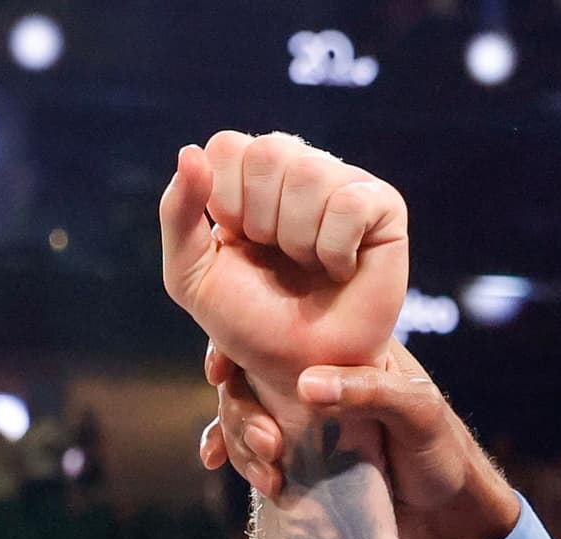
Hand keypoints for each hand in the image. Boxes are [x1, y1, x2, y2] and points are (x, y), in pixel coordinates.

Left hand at [157, 132, 409, 414]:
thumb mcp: (192, 276)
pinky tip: (341, 269)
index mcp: (250, 177)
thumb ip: (177, 215)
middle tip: (279, 260)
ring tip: (310, 268)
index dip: (226, 203)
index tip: (240, 244)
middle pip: (267, 152)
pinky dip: (334, 248)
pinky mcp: (383, 205)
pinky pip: (349, 202)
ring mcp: (343, 183)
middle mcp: (299, 169)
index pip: (226, 146)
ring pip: (308, 174)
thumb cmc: (251, 323)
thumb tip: (188, 152)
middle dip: (262, 223)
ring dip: (298, 241)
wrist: (301, 369)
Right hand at [200, 339, 523, 538]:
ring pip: (245, 416)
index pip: (279, 331)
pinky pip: (254, 449)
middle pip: (249, 377)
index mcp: (344, 352)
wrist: (450, 519)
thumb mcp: (418, 413)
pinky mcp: (301, 460)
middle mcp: (317, 380)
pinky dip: (232, 453)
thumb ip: (369, 392)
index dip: (238, 343)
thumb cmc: (444, 454)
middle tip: (268, 446)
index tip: (218, 370)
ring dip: (240, 442)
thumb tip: (305, 385)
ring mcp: (305, 422)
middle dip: (241, 412)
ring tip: (268, 477)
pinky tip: (214, 462)